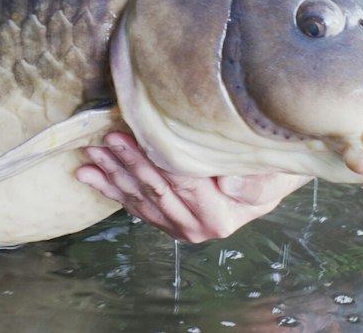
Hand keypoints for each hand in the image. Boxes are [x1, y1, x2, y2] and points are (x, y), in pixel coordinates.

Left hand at [75, 132, 307, 242]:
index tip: (129, 135)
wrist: (269, 180)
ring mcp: (179, 228)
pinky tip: (87, 174)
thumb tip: (231, 186)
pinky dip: (109, 188)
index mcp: (220, 217)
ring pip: (139, 198)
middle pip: (155, 190)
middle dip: (126, 164)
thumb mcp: (275, 174)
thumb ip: (256, 183)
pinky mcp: (165, 223)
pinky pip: (133, 206)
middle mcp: (197, 228)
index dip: (153, 158)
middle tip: (105, 138)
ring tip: (92, 152)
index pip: (181, 182)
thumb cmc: (271, 170)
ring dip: (112, 174)